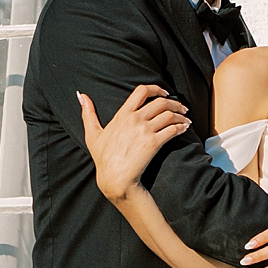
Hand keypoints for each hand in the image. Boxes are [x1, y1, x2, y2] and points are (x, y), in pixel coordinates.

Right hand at [77, 85, 190, 201]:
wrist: (114, 178)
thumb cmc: (103, 158)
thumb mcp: (92, 134)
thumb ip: (88, 113)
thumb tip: (81, 95)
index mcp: (122, 114)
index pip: (142, 91)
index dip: (157, 89)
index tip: (166, 93)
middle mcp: (134, 119)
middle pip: (161, 102)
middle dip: (175, 104)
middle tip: (182, 109)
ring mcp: (144, 130)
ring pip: (169, 115)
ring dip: (180, 116)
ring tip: (186, 119)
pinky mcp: (153, 143)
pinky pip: (172, 129)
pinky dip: (181, 127)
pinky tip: (184, 129)